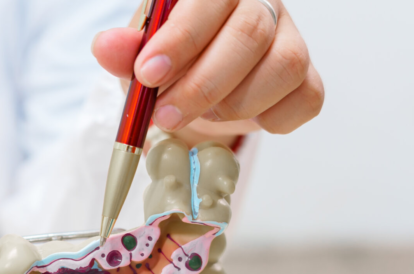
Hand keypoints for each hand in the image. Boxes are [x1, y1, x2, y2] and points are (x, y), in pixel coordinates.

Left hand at [92, 0, 323, 141]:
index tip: (148, 74)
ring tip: (200, 115)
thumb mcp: (140, 59)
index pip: (208, 0)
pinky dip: (270, 121)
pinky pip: (305, 100)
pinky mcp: (308, 79)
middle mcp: (263, 5)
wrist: (197, 95)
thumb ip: (126, 52)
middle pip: (250, 33)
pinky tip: (236, 121)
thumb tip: (105, 47)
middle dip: (202, 84)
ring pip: (284, 67)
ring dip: (234, 104)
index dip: (181, 38)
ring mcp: (292, 39)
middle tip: (165, 115)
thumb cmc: (171, 66)